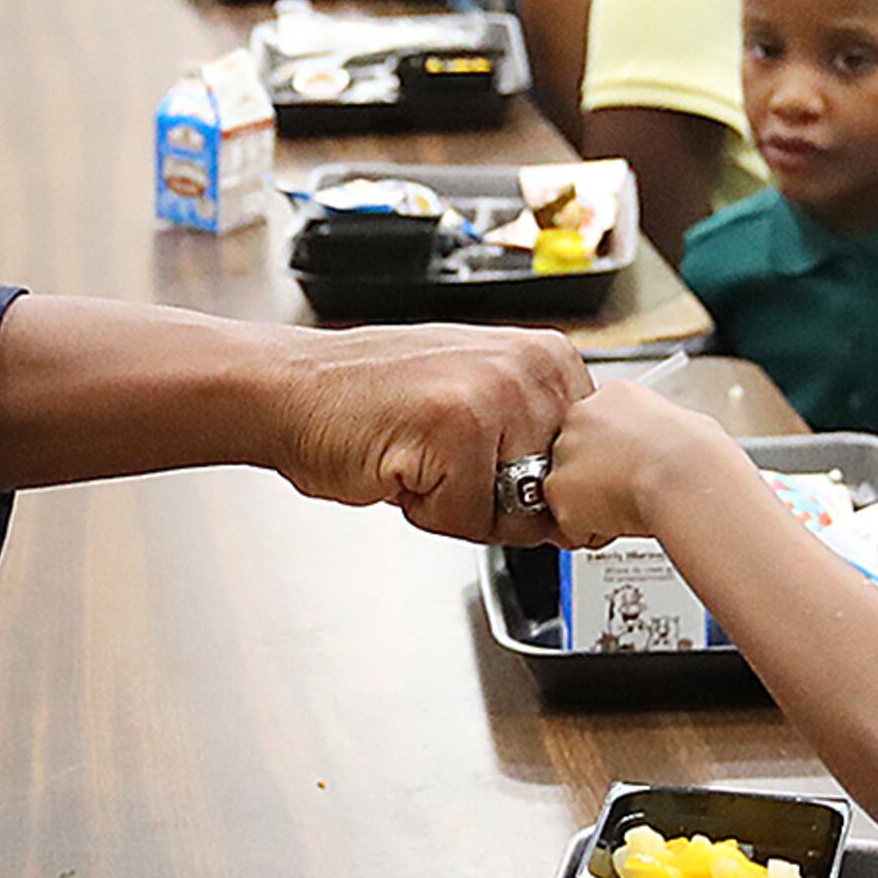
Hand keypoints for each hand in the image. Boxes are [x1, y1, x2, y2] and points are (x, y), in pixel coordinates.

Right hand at [273, 325, 587, 543]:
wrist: (293, 390)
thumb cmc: (373, 404)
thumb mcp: (474, 411)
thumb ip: (532, 451)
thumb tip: (578, 520)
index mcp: (546, 358)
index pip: (584, 465)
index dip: (531, 487)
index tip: (486, 463)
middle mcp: (531, 367)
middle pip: (552, 494)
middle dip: (498, 500)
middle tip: (441, 458)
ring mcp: (498, 392)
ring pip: (514, 511)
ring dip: (463, 507)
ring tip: (420, 458)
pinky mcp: (460, 425)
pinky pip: (469, 518)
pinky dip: (428, 511)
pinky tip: (400, 464)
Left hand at [538, 382, 742, 544]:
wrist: (684, 475)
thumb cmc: (695, 454)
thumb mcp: (679, 422)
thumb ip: (650, 431)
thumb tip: (658, 446)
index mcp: (612, 395)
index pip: (598, 426)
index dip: (615, 454)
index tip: (632, 465)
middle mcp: (579, 418)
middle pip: (576, 456)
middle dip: (597, 478)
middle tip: (630, 490)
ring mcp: (564, 453)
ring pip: (569, 490)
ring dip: (593, 505)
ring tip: (629, 506)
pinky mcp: (557, 491)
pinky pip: (570, 523)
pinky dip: (593, 532)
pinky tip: (621, 522)